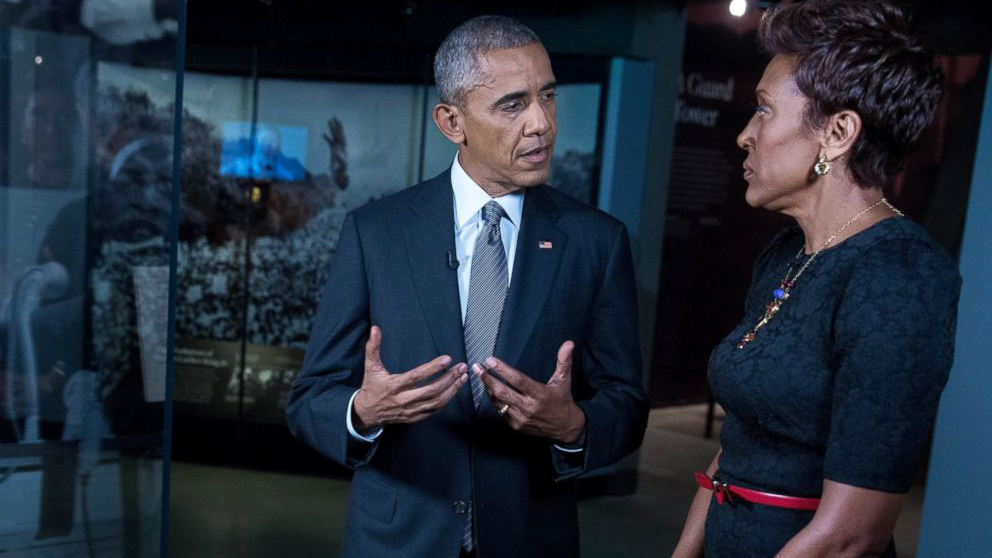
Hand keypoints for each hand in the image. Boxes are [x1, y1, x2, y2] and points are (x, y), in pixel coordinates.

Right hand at [352, 326, 466, 432]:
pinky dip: (447, 400)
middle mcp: (403, 400)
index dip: (432, 368)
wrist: (367, 413)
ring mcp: (410, 410)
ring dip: (452, 389)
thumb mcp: (371, 366)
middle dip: (449, 379)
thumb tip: (375, 329)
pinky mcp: (415, 417)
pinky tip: (455, 389)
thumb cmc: (372, 387)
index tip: (447, 359)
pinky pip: (434, 410)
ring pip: (436, 402)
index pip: (416, 376)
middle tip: (461, 368)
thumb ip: (373, 347)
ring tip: (463, 377)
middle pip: (431, 391)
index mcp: (394, 386)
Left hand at [476, 341, 585, 443]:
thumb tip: (569, 343)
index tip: (490, 360)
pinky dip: (494, 400)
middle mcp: (529, 407)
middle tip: (478, 367)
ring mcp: (521, 418)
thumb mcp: (564, 380)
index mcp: (540, 394)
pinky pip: (500, 411)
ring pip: (498, 402)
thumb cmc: (563, 401)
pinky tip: (489, 390)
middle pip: (502, 392)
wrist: (565, 428)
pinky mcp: (516, 425)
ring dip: (488, 388)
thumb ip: (564, 361)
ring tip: (481, 375)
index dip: (502, 370)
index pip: (517, 380)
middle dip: (487, 378)